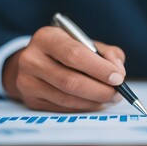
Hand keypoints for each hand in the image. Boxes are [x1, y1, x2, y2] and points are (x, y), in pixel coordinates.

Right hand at [2, 26, 125, 111]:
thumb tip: (118, 72)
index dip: (99, 68)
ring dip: (93, 101)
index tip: (118, 78)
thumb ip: (106, 53)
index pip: (74, 54)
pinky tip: (95, 103)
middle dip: (99, 90)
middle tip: (118, 93)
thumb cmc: (66, 49)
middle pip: (69, 80)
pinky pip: (62, 108)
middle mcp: (31, 59)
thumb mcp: (85, 42)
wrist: (34, 61)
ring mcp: (27, 82)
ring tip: (110, 99)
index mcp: (46, 37)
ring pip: (66, 98)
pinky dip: (83, 108)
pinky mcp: (31, 100)